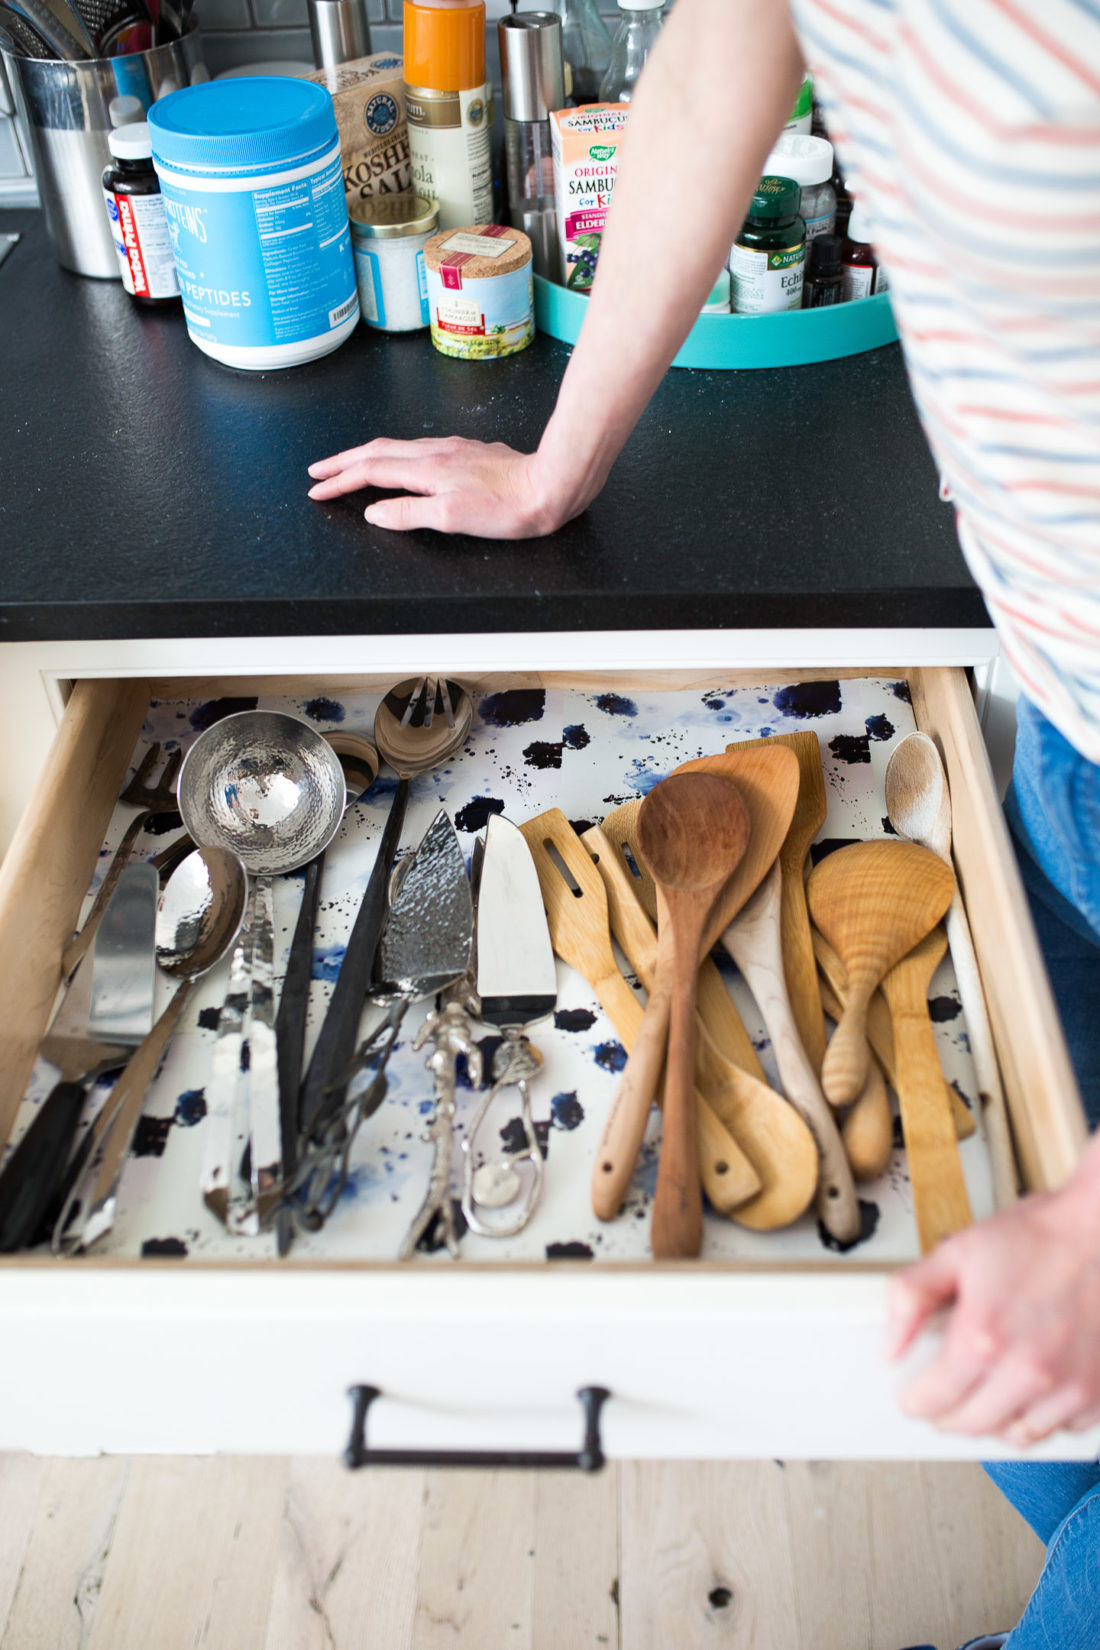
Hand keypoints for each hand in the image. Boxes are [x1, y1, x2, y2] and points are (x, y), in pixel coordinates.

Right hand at [307, 436, 571, 537]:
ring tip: (349, 465)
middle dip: (343, 462)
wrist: (551, 485)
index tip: (317, 489)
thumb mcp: (452, 518)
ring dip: (366, 456)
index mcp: (427, 469)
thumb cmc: (510, 507)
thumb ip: (409, 514)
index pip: (370, 471)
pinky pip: (418, 449)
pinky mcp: (469, 452)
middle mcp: (436, 453)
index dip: (340, 481)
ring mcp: (453, 450)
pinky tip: (401, 461)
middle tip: (319, 471)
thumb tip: (374, 513)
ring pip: (397, 447)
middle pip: (377, 451)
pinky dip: (395, 455)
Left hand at [885, 1183, 1099, 1443]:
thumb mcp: (957, 1253)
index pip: (933, 1402)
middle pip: (970, 1426)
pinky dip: (1040, 1417)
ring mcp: (1067, 1387)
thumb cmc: (1036, 1238)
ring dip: (994, 1422)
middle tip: (944, 1397)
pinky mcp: (1097, 1393)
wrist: (1098, 1231)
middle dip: (948, 1415)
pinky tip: (1030, 1391)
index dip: (914, 1400)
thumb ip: (911, 1298)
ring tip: (985, 1395)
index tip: (913, 1396)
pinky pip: (1060, 1429)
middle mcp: (1027, 1372)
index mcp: (984, 1338)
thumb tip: (889, 1347)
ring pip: (1016, 1437)